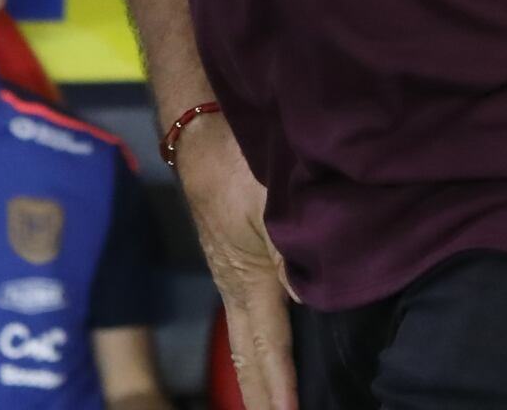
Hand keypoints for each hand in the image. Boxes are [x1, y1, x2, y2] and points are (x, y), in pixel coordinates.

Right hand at [175, 114, 295, 409]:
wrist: (201, 124)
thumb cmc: (237, 161)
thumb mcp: (270, 204)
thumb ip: (291, 252)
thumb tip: (305, 298)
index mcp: (246, 280)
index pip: (268, 347)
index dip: (280, 387)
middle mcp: (234, 284)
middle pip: (248, 352)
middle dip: (260, 394)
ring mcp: (230, 268)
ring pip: (247, 333)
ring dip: (259, 370)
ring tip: (272, 400)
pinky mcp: (232, 250)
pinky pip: (248, 311)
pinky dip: (259, 340)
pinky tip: (272, 341)